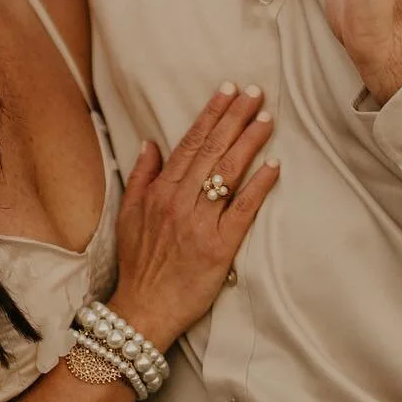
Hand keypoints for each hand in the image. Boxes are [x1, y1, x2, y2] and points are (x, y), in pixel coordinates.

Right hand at [109, 84, 278, 352]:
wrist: (143, 310)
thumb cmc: (138, 264)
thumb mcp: (128, 215)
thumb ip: (141, 177)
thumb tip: (150, 142)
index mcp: (161, 192)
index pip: (190, 143)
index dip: (211, 115)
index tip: (228, 91)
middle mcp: (180, 202)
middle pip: (212, 151)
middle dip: (235, 118)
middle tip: (255, 93)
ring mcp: (200, 224)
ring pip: (228, 173)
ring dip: (249, 143)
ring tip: (267, 118)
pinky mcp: (220, 247)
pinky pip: (242, 210)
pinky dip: (258, 186)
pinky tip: (273, 166)